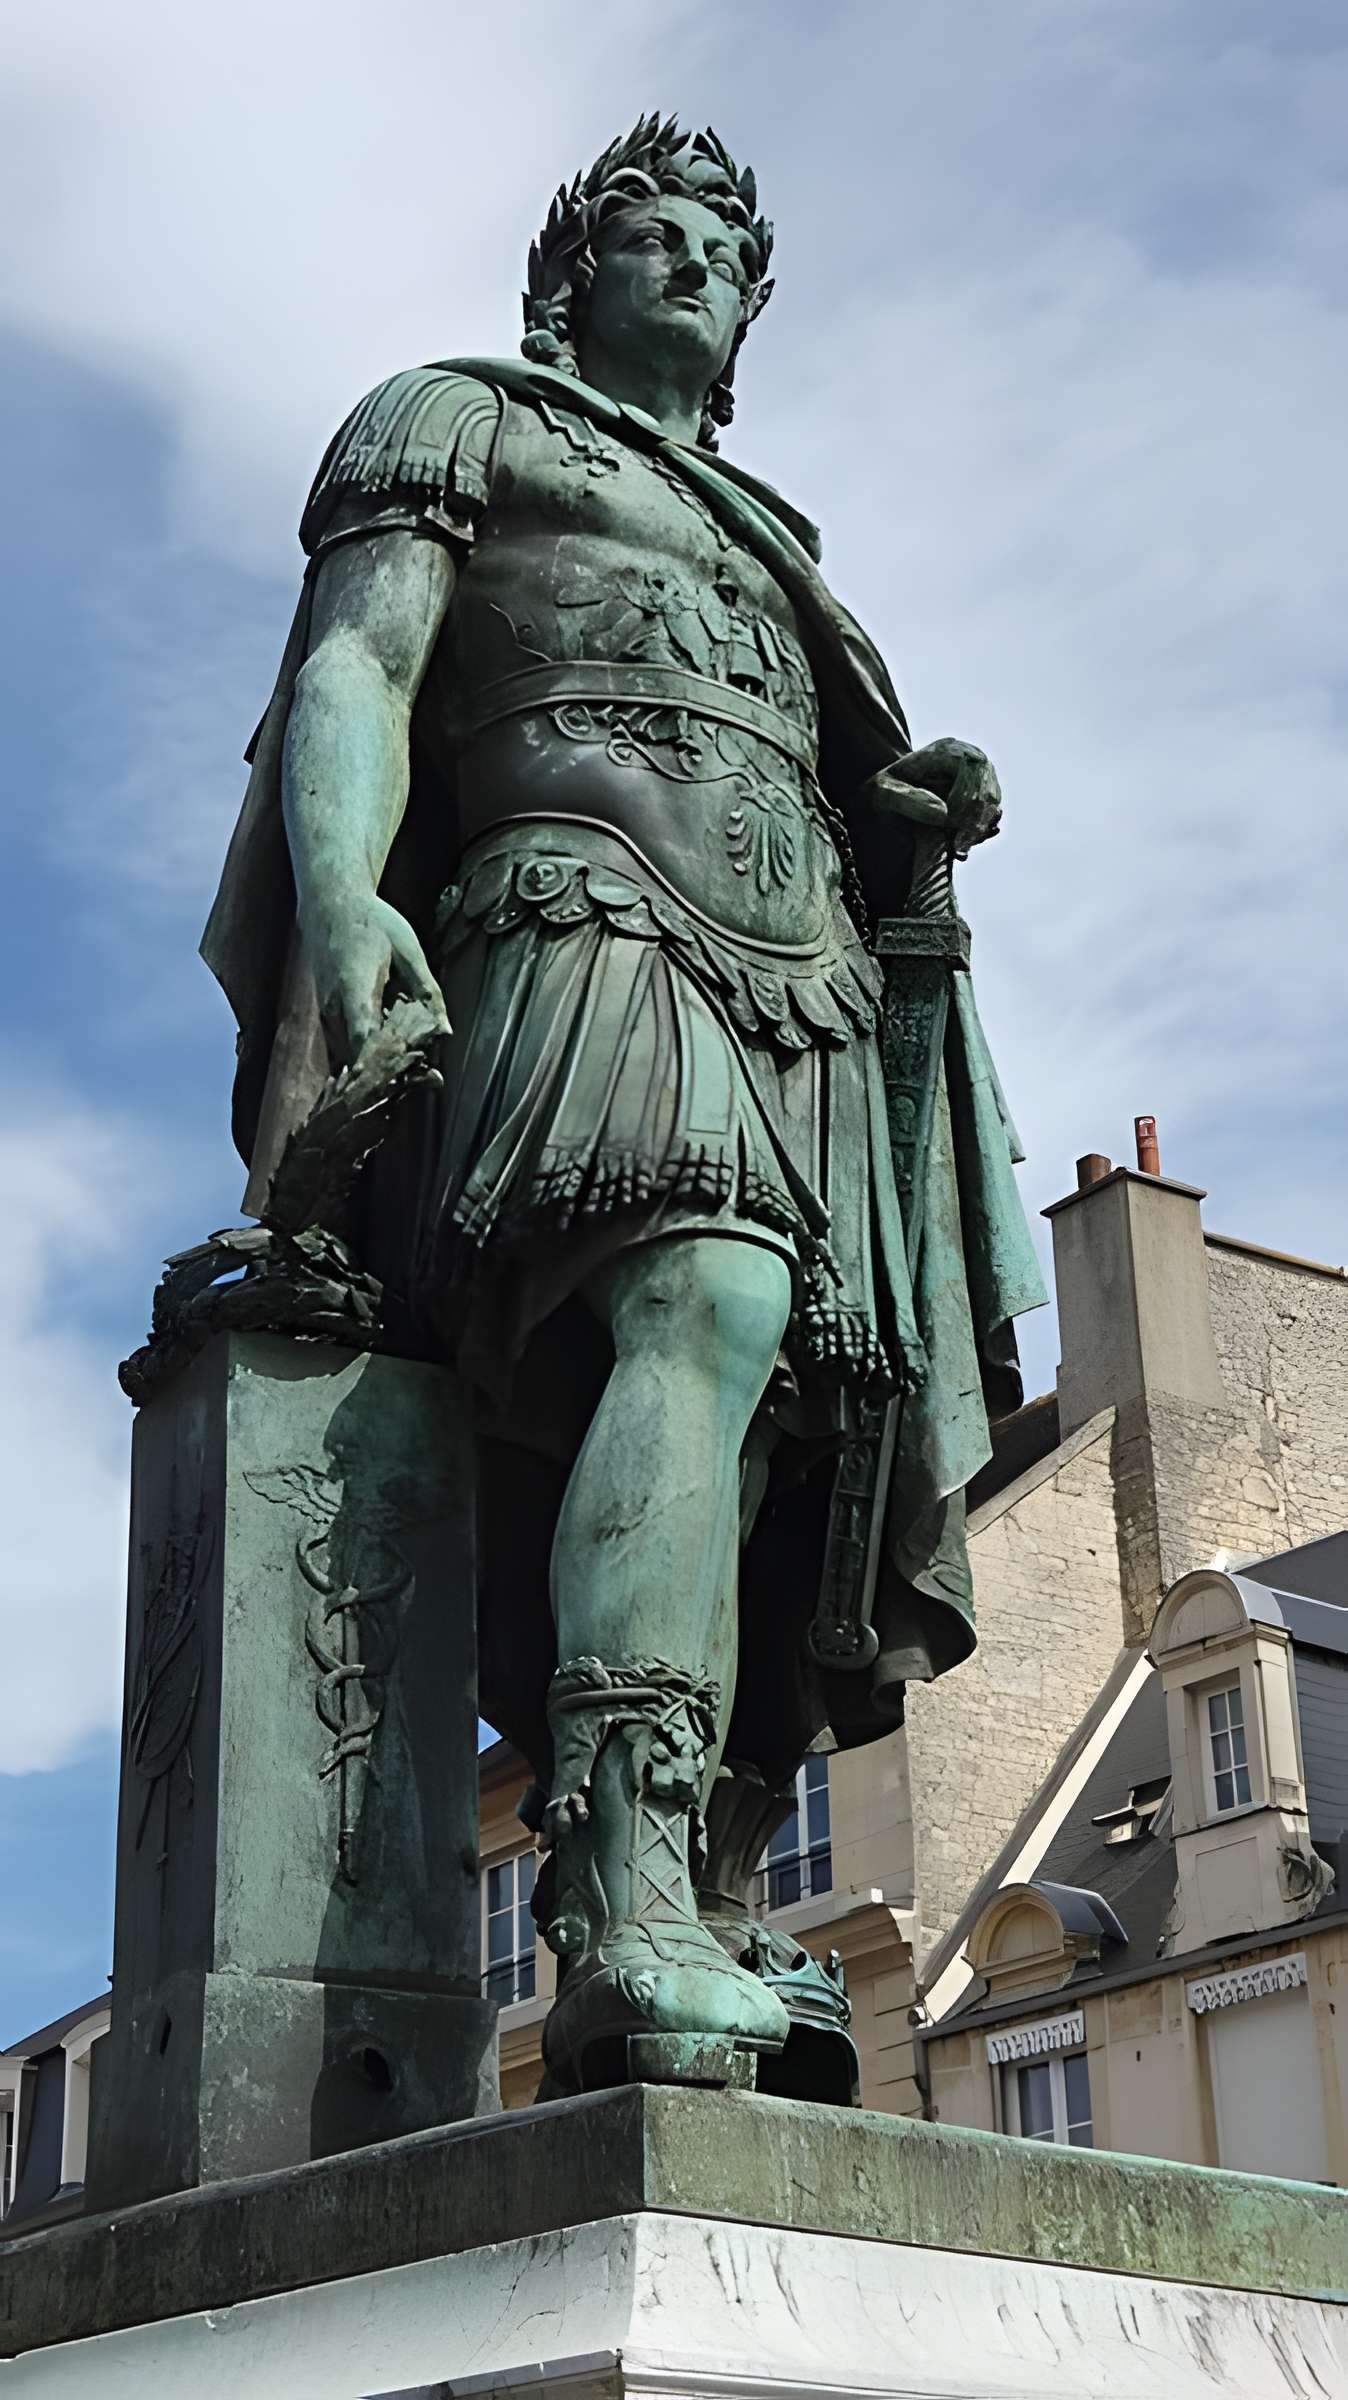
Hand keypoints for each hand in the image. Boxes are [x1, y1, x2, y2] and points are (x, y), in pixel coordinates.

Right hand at [303, 890, 449, 1069]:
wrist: (329, 906)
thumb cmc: (373, 922)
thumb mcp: (408, 950)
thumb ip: (427, 990)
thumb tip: (445, 1030)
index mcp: (354, 988)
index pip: (364, 1040)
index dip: (384, 1066)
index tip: (410, 1080)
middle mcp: (334, 1008)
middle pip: (359, 1057)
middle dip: (392, 1072)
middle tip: (430, 1080)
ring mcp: (327, 1014)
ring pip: (351, 1056)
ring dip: (381, 1066)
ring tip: (419, 1070)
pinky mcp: (327, 1016)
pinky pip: (346, 1046)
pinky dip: (369, 1054)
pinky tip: (397, 1051)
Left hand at [863, 738, 1002, 856]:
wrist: (882, 800)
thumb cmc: (880, 791)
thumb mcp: (882, 792)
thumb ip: (909, 800)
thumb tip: (945, 814)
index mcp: (947, 750)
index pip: (975, 766)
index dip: (969, 796)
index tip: (953, 823)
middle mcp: (966, 760)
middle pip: (988, 785)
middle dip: (977, 816)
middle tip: (959, 844)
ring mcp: (974, 780)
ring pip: (992, 802)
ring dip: (979, 827)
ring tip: (959, 848)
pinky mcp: (975, 800)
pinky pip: (988, 814)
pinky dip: (979, 831)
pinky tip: (962, 847)